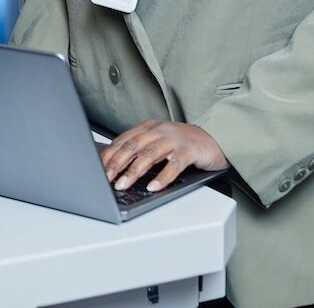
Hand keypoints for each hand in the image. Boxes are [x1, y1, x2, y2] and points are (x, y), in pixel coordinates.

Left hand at [100, 119, 227, 191]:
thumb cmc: (184, 143)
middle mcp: (159, 130)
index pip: (123, 140)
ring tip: (123, 184)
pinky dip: (162, 177)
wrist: (216, 138)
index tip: (97, 168)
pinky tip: (153, 187)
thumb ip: (141, 150)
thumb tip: (117, 167)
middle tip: (106, 178)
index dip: (109, 154)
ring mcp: (174, 139)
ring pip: (149, 154)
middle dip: (117, 163)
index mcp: (148, 127)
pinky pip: (173, 165)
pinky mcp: (189, 150)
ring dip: (134, 171)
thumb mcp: (159, 142)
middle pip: (132, 146)